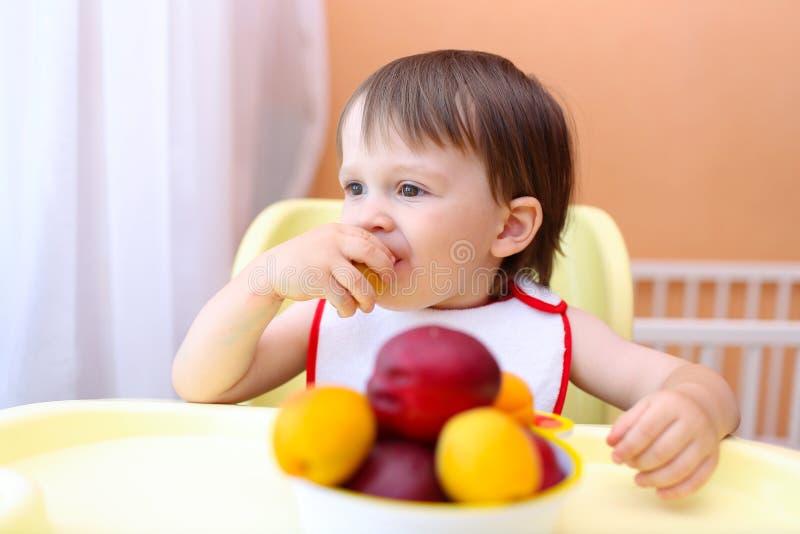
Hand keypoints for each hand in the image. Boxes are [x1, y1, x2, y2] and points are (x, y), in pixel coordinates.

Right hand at [252, 223, 394, 316]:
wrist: (271, 272)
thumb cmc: (305, 262)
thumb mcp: (325, 244)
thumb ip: (348, 246)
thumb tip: (385, 259)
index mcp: (337, 230)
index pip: (370, 239)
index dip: (384, 254)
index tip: (389, 267)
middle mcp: (332, 241)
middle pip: (371, 254)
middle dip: (385, 270)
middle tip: (388, 284)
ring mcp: (325, 259)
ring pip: (360, 282)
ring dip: (368, 298)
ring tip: (368, 307)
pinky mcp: (318, 279)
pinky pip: (343, 298)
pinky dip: (349, 308)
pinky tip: (345, 311)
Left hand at [606, 389, 719, 498]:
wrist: (701, 405)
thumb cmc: (666, 409)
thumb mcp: (644, 406)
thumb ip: (625, 423)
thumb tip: (611, 443)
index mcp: (671, 406)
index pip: (646, 430)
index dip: (628, 447)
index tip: (615, 457)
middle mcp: (692, 422)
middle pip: (662, 451)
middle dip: (640, 463)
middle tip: (628, 465)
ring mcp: (706, 442)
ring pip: (680, 469)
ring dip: (655, 480)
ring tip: (639, 480)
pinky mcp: (713, 459)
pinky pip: (697, 481)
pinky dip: (676, 491)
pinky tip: (659, 493)